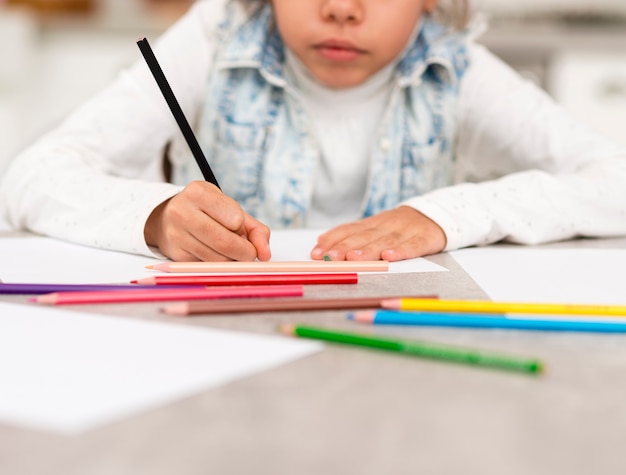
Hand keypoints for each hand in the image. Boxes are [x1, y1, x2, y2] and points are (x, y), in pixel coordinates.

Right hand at [144, 181, 270, 261]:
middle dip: (245, 252)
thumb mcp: (231, 210)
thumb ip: (256, 229)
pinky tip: (215, 254)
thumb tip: (265, 254)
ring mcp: (176, 235)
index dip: (242, 227)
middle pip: (225, 242)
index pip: (234, 218)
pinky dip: (219, 265)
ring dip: (233, 260)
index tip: (240, 227)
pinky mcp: (176, 255)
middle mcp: (182, 212)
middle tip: (248, 252)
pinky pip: (208, 267)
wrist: (168, 219)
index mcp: (198, 192)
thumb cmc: (207, 213)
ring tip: (229, 250)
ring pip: (218, 259)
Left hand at [310, 206, 445, 261]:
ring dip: (368, 251)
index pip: (349, 231)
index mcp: (373, 223)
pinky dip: (401, 252)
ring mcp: (405, 231)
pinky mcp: (424, 238)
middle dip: (344, 248)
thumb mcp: (375, 226)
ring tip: (353, 258)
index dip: (332, 241)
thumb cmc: (400, 226)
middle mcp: (386, 225)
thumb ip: (350, 233)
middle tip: (329, 258)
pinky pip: (412, 246)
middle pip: (363, 238)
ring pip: (385, 242)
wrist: (437, 214)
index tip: (316, 252)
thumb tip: (320, 241)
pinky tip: (390, 257)